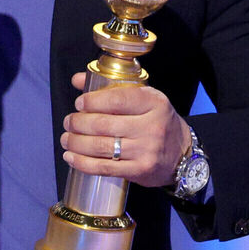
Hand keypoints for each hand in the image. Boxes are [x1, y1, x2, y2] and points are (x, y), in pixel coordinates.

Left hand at [59, 73, 190, 187]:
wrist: (182, 154)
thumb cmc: (157, 122)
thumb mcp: (143, 99)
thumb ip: (111, 88)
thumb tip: (77, 79)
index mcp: (154, 103)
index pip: (117, 99)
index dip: (92, 101)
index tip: (79, 103)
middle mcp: (152, 126)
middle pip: (103, 124)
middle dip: (78, 123)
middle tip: (68, 122)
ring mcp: (146, 150)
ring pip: (101, 146)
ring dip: (76, 142)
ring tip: (66, 138)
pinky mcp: (140, 170)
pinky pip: (104, 167)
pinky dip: (83, 163)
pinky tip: (71, 157)